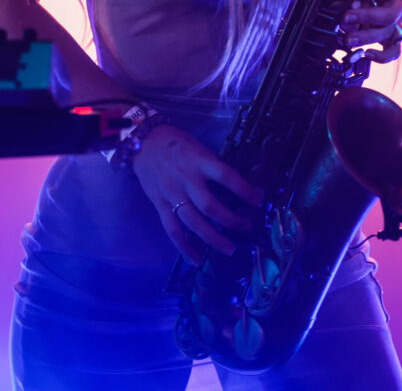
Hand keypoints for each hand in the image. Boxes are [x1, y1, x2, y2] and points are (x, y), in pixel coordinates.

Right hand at [131, 123, 262, 265]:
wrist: (143, 142)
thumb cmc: (175, 142)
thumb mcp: (197, 147)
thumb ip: (212, 166)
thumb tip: (235, 186)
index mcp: (199, 161)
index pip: (226, 176)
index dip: (244, 189)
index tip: (258, 199)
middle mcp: (186, 179)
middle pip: (210, 206)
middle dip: (231, 220)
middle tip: (246, 227)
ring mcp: (172, 194)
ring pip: (194, 222)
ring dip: (213, 239)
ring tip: (229, 249)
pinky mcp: (159, 205)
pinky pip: (172, 230)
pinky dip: (184, 247)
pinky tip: (196, 259)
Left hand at [342, 0, 401, 63]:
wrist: (365, 0)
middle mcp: (398, 2)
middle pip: (391, 13)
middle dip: (367, 16)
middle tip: (346, 17)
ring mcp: (398, 21)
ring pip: (390, 32)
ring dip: (367, 37)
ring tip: (348, 40)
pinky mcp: (394, 38)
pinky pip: (395, 51)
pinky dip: (382, 56)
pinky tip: (366, 53)